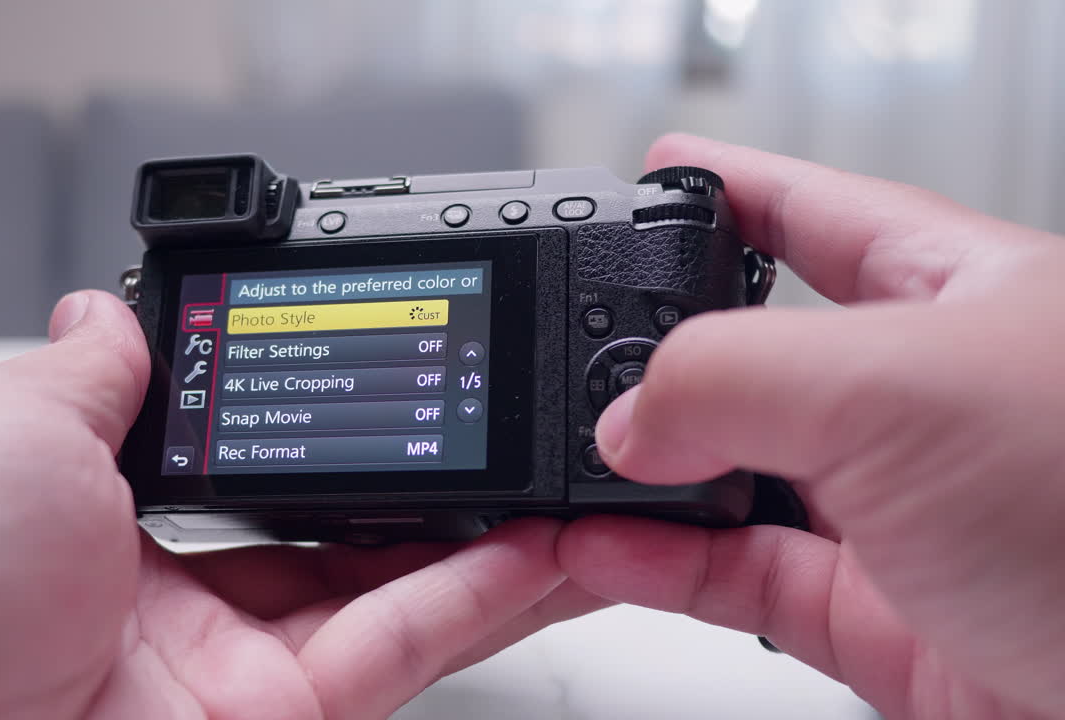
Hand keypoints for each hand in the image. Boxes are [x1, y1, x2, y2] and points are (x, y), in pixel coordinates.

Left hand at [0, 291, 604, 719]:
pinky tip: (538, 542)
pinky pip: (394, 648)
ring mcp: (230, 661)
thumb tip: (108, 311)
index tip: (409, 367)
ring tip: (563, 474)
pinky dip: (475, 595)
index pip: (256, 452)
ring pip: (391, 590)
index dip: (338, 416)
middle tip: (513, 423)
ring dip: (489, 537)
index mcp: (108, 511)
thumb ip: (93, 371)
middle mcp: (176, 592)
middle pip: (339, 526)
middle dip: (437, 477)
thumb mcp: (2, 425)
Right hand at [558, 134, 1064, 718]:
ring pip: (731, 478)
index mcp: (950, 294)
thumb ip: (732, 376)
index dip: (728, 187)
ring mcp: (890, 510)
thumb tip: (629, 418)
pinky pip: (737, 573)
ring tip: (568, 466)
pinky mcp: (871, 614)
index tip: (648, 176)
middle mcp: (917, 398)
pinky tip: (605, 546)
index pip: (814, 213)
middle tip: (575, 357)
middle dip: (658, 356)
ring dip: (642, 478)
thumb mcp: (900, 387)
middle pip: (755, 356)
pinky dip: (661, 563)